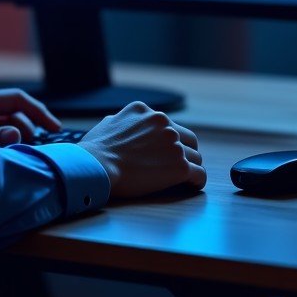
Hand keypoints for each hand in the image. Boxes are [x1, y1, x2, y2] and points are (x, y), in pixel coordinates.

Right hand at [79, 101, 205, 197]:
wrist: (98, 165)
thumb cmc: (97, 149)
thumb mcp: (108, 123)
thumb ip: (123, 122)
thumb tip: (122, 125)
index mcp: (145, 111)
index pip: (169, 125)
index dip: (168, 141)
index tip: (164, 152)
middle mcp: (163, 123)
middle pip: (188, 139)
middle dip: (185, 151)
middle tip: (176, 165)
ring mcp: (174, 144)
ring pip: (196, 157)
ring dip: (189, 167)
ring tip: (182, 179)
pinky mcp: (180, 166)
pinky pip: (200, 174)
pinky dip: (197, 181)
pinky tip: (191, 185)